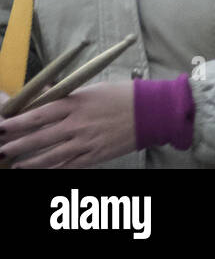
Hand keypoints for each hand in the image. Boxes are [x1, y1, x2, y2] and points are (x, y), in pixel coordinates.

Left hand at [0, 82, 135, 168]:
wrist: (154, 112)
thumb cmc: (124, 96)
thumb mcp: (94, 89)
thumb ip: (67, 94)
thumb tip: (45, 94)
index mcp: (77, 104)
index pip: (39, 114)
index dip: (17, 122)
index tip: (2, 125)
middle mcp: (78, 124)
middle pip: (39, 138)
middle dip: (16, 145)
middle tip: (1, 150)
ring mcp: (86, 142)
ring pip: (50, 156)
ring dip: (29, 162)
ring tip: (14, 165)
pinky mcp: (95, 155)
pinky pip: (68, 166)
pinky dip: (52, 170)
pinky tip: (40, 171)